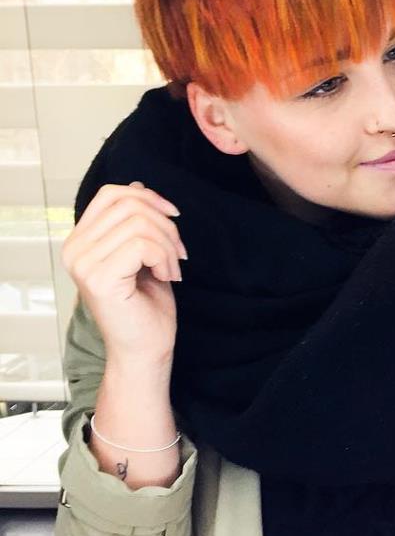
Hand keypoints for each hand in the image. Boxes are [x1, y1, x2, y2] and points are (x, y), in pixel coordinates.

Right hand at [62, 182, 185, 364]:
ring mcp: (83, 264)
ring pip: (139, 224)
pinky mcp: (99, 278)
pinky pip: (143, 244)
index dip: (148, 197)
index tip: (173, 217)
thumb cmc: (146, 307)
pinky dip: (165, 258)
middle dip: (166, 225)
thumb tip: (137, 186)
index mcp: (81, 241)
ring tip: (173, 270)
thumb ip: (135, 223)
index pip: (111, 194)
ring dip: (169, 245)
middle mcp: (74, 250)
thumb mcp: (143, 254)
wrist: (145, 350)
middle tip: (179, 254)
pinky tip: (168, 278)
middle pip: (129, 204)